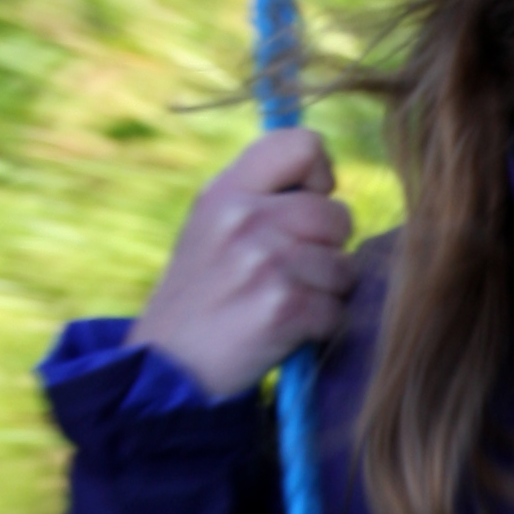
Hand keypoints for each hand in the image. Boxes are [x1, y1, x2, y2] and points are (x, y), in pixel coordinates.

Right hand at [129, 127, 356, 399]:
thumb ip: (260, 197)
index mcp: (226, 191)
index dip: (320, 176)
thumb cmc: (201, 297)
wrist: (168, 369)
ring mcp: (264, 261)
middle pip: (338, 214)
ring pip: (345, 266)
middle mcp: (244, 217)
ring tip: (282, 304)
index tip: (307, 205)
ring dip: (327, 293)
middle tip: (290, 275)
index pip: (303, 144)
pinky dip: (321, 328)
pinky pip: (339, 310)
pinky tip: (285, 333)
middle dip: (328, 250)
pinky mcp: (283, 306)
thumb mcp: (211, 228)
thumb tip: (326, 183)